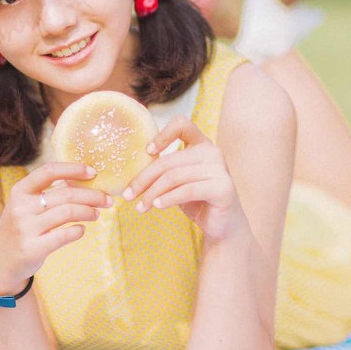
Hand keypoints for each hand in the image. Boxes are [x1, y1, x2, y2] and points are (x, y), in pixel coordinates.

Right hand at [0, 161, 112, 293]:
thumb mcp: (28, 206)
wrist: (1, 263)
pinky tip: (82, 230)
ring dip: (88, 212)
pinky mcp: (32, 249)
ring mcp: (25, 228)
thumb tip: (85, 180)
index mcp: (20, 191)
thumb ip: (51, 192)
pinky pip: (64, 236)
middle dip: (92, 195)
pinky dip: (78, 231)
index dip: (73, 169)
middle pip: (66, 194)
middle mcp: (21, 207)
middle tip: (107, 199)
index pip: (49, 171)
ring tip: (97, 214)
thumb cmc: (22, 228)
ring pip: (68, 212)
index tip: (93, 173)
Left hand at [122, 115, 247, 243]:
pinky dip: (168, 199)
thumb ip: (165, 169)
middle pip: (169, 160)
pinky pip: (187, 190)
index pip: (182, 124)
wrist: (222, 225)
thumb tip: (130, 170)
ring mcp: (220, 169)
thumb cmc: (197, 200)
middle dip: (144, 179)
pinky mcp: (223, 187)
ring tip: (140, 207)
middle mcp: (212, 152)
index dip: (162, 135)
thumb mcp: (178, 181)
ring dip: (152, 193)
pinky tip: (158, 206)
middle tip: (128, 195)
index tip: (148, 152)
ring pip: (175, 176)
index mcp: (201, 144)